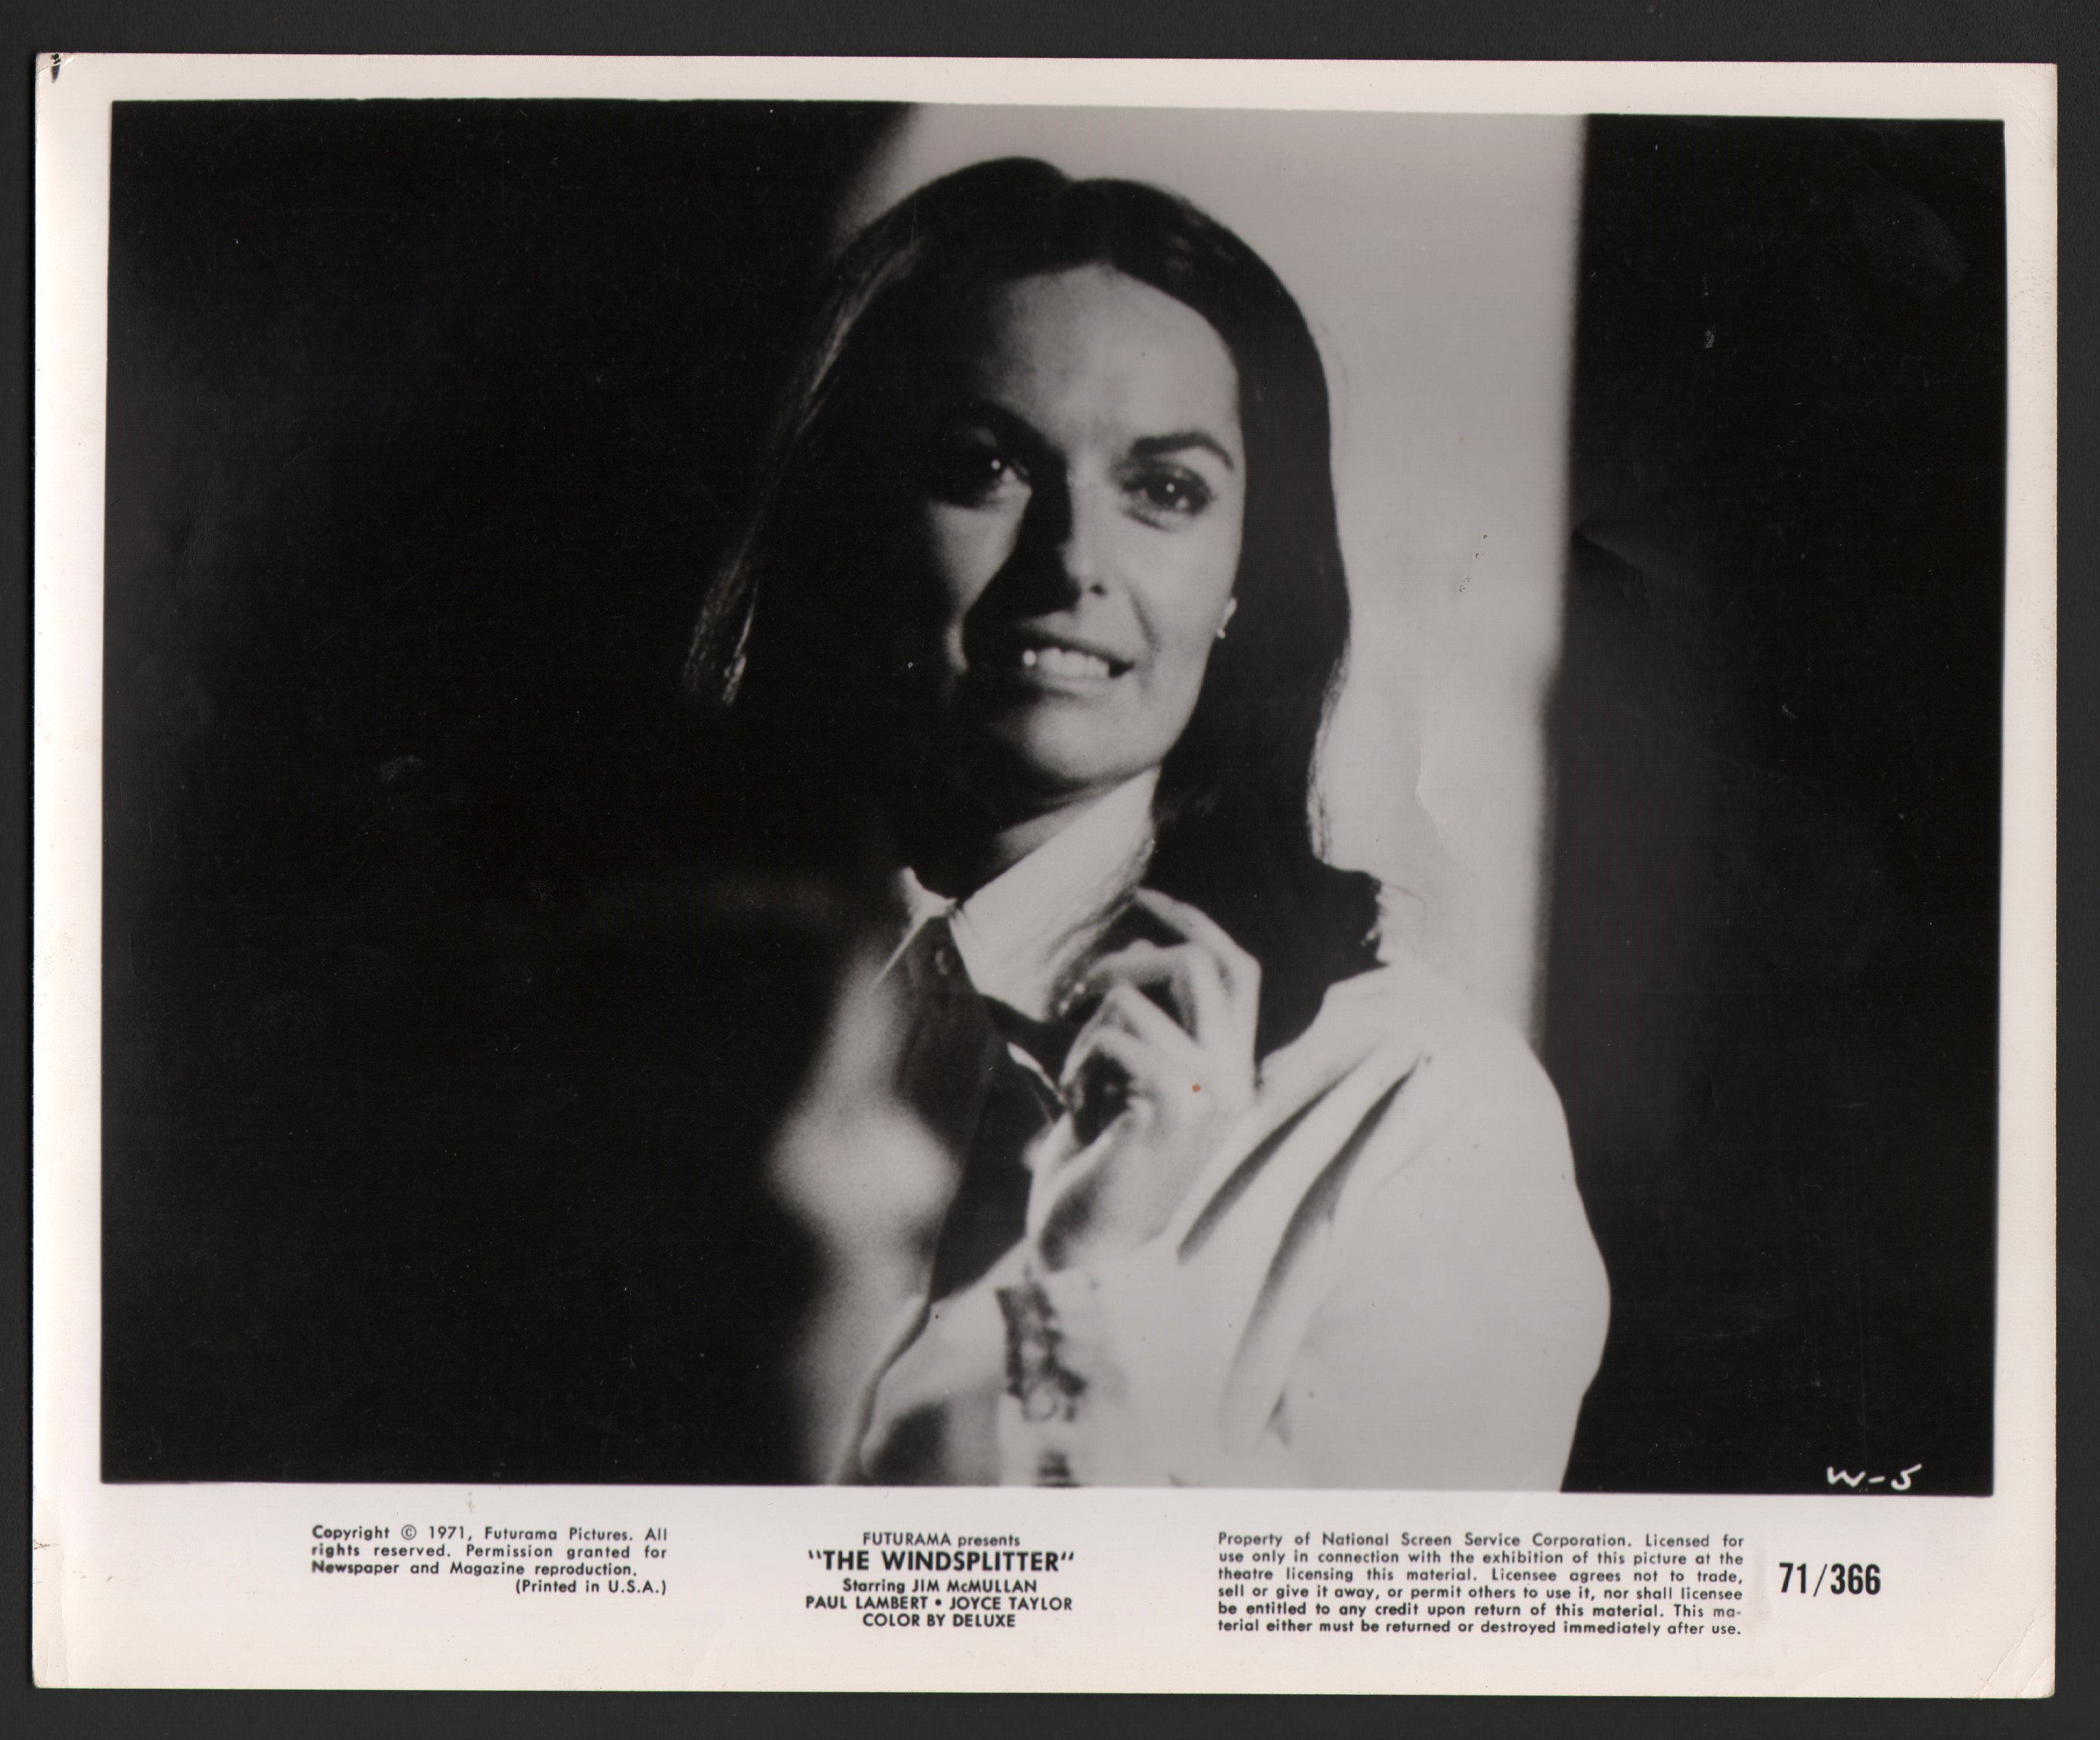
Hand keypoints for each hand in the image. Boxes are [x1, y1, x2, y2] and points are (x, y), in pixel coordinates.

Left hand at [1027, 889, 1259, 1269]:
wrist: (1089, 1252)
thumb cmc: (1100, 1170)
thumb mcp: (1133, 1085)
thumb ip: (1151, 1025)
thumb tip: (1133, 947)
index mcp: (1236, 1072)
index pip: (1239, 971)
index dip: (1194, 923)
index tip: (1143, 897)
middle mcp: (1238, 1082)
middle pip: (1200, 965)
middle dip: (1126, 957)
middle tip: (1075, 990)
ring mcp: (1211, 1095)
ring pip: (1138, 1002)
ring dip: (1086, 1035)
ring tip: (1081, 1088)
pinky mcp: (1174, 1108)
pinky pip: (1116, 1037)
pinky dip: (1079, 1064)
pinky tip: (1078, 1109)